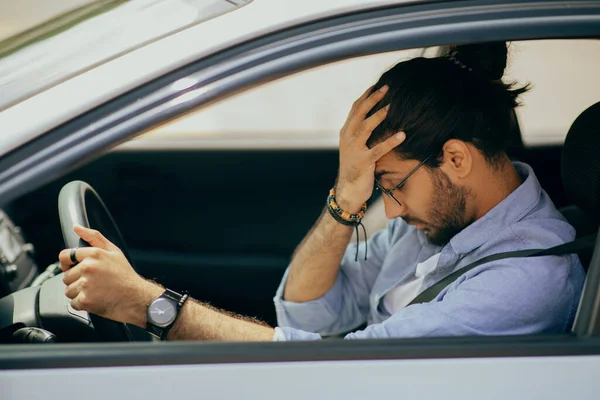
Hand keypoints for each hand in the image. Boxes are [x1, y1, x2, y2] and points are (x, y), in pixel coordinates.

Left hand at [59, 224, 159, 325]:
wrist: (135, 297)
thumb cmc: (125, 275)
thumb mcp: (114, 251)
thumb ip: (94, 237)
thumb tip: (77, 228)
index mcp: (94, 254)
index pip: (65, 256)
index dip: (68, 263)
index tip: (74, 268)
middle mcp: (88, 268)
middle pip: (66, 276)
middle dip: (77, 280)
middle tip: (93, 282)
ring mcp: (86, 285)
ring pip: (69, 290)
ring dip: (79, 293)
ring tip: (95, 291)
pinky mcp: (85, 300)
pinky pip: (74, 302)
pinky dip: (83, 303)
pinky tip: (95, 299)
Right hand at [336, 85, 405, 211]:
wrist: (347, 190)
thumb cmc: (354, 168)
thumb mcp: (354, 147)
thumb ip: (360, 132)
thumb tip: (374, 117)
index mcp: (346, 132)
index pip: (355, 108)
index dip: (367, 95)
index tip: (379, 85)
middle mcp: (347, 138)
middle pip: (359, 113)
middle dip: (373, 99)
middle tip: (387, 88)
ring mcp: (354, 150)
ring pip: (365, 127)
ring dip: (379, 116)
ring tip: (392, 107)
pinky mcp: (363, 162)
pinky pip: (378, 149)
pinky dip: (391, 141)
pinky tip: (402, 135)